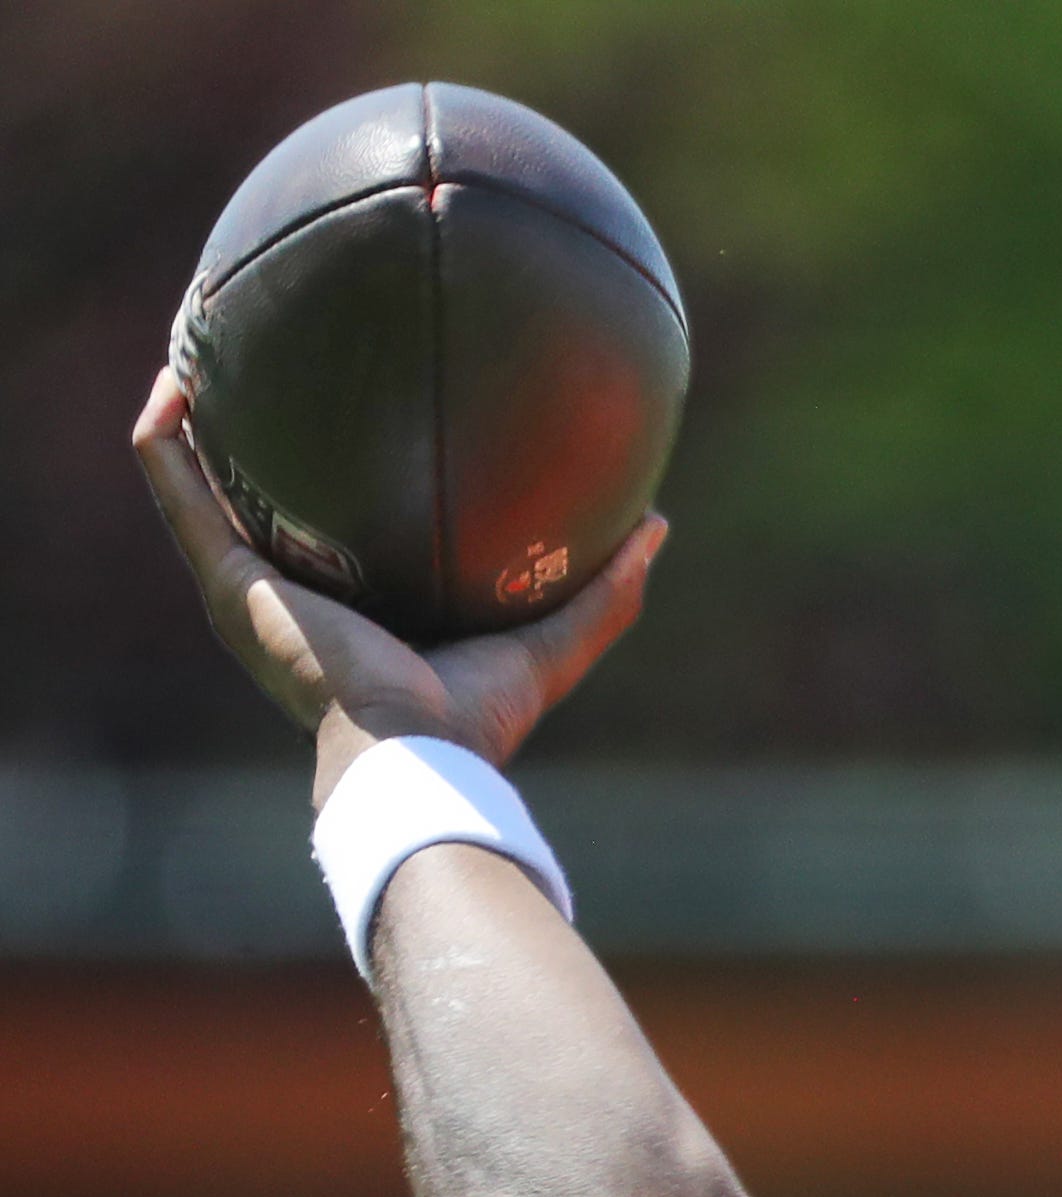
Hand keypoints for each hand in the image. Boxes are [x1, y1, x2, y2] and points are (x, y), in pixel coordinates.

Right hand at [132, 367, 665, 806]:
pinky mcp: (223, 577)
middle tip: (257, 356)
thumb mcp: (553, 642)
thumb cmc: (479, 718)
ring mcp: (242, 585)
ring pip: (190, 479)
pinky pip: (173, 484)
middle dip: (244, 429)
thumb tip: (656, 523)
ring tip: (195, 338)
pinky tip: (176, 373)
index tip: (342, 407)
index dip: (324, 474)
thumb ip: (606, 590)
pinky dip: (165, 430)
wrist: (419, 753)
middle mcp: (283, 594)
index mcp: (347, 609)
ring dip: (184, 409)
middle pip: (246, 497)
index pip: (323, 531)